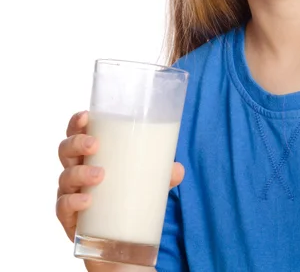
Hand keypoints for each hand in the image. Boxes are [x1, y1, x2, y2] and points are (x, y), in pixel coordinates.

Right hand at [56, 110, 185, 241]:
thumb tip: (178, 169)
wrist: (116, 242)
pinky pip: (63, 207)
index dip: (77, 122)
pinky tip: (86, 201)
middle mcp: (76, 171)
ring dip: (80, 172)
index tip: (87, 115)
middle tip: (95, 144)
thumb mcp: (146, 182)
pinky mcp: (69, 218)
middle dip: (77, 143)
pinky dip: (73, 202)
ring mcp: (70, 193)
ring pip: (65, 177)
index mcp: (92, 155)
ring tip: (100, 175)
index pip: (77, 132)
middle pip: (66, 150)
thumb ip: (163, 174)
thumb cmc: (126, 198)